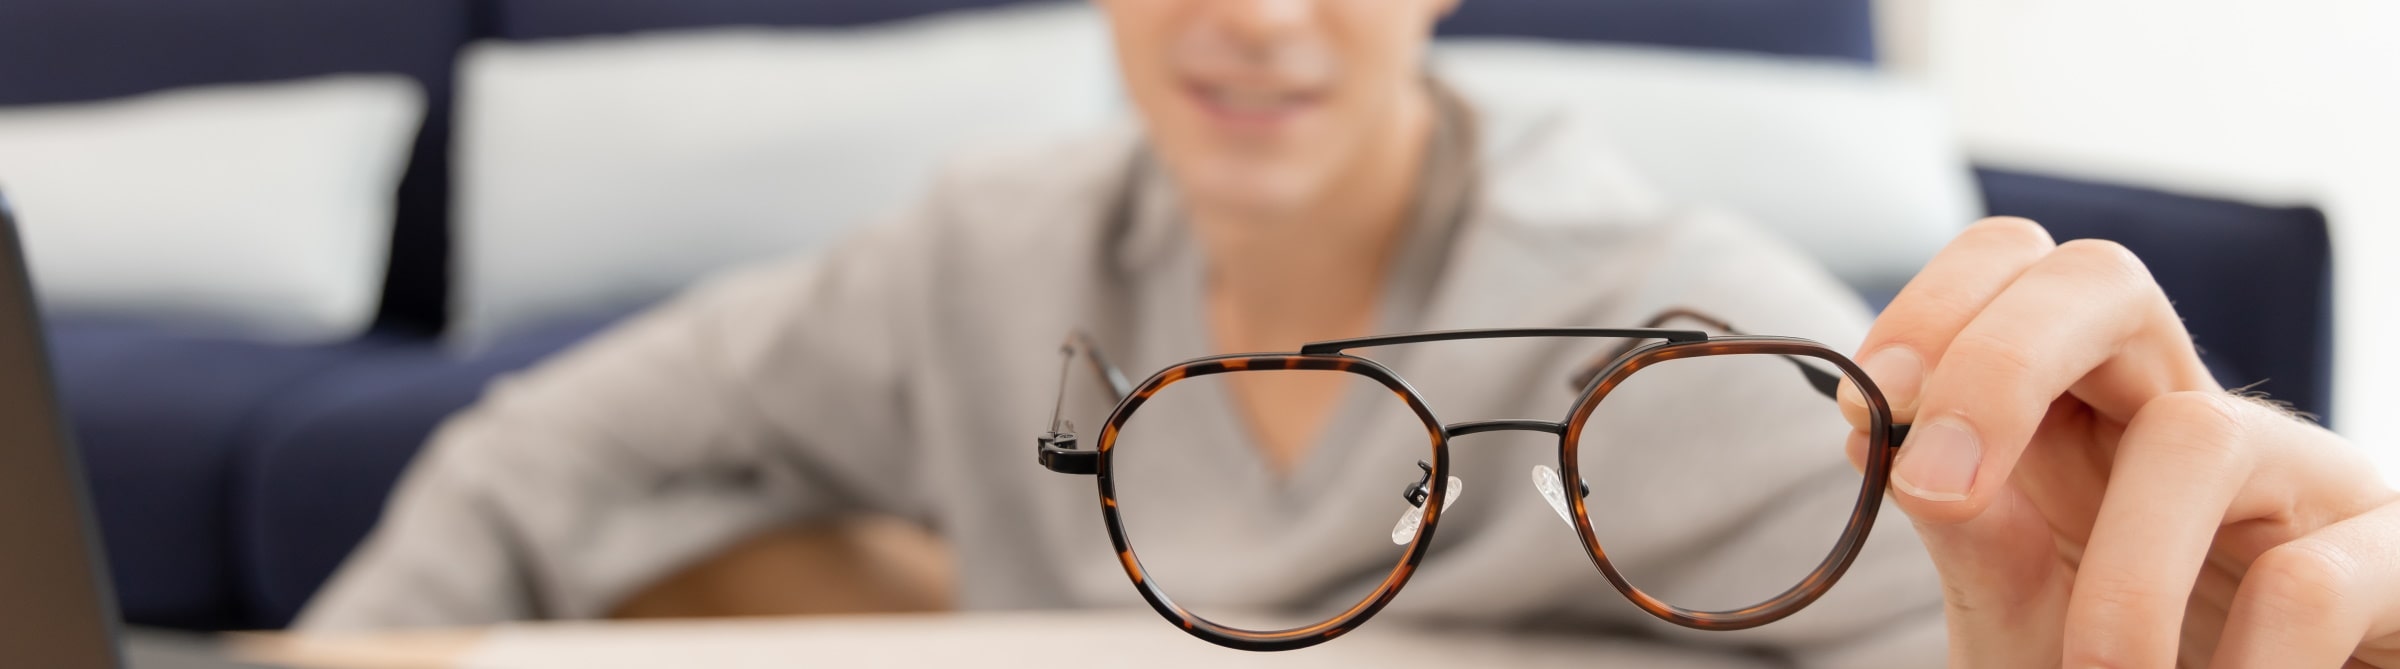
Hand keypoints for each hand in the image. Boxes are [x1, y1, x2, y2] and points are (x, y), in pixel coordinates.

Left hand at [1837, 217, 2399, 666]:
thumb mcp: (2027, 619)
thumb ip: (1973, 541)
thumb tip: (1891, 444)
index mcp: (2086, 418)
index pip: (2016, 274)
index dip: (1934, 311)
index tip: (1864, 417)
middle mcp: (2192, 419)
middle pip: (2102, 284)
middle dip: (1998, 364)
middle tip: (1940, 487)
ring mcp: (2304, 479)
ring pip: (2202, 434)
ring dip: (2124, 580)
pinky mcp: (2394, 560)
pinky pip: (2313, 579)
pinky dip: (2244, 665)